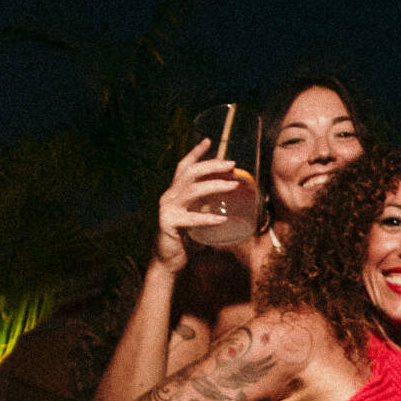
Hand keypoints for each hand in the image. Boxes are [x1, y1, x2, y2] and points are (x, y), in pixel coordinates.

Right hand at [156, 140, 248, 270]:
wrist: (167, 260)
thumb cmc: (185, 239)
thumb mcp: (196, 217)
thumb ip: (206, 206)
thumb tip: (231, 200)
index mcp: (175, 192)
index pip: (184, 166)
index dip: (196, 152)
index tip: (209, 140)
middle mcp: (169, 196)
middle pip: (191, 173)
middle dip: (212, 165)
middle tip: (232, 164)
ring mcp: (167, 209)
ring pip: (192, 191)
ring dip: (215, 186)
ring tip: (233, 185)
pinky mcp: (168, 224)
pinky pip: (191, 219)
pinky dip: (207, 218)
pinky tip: (222, 219)